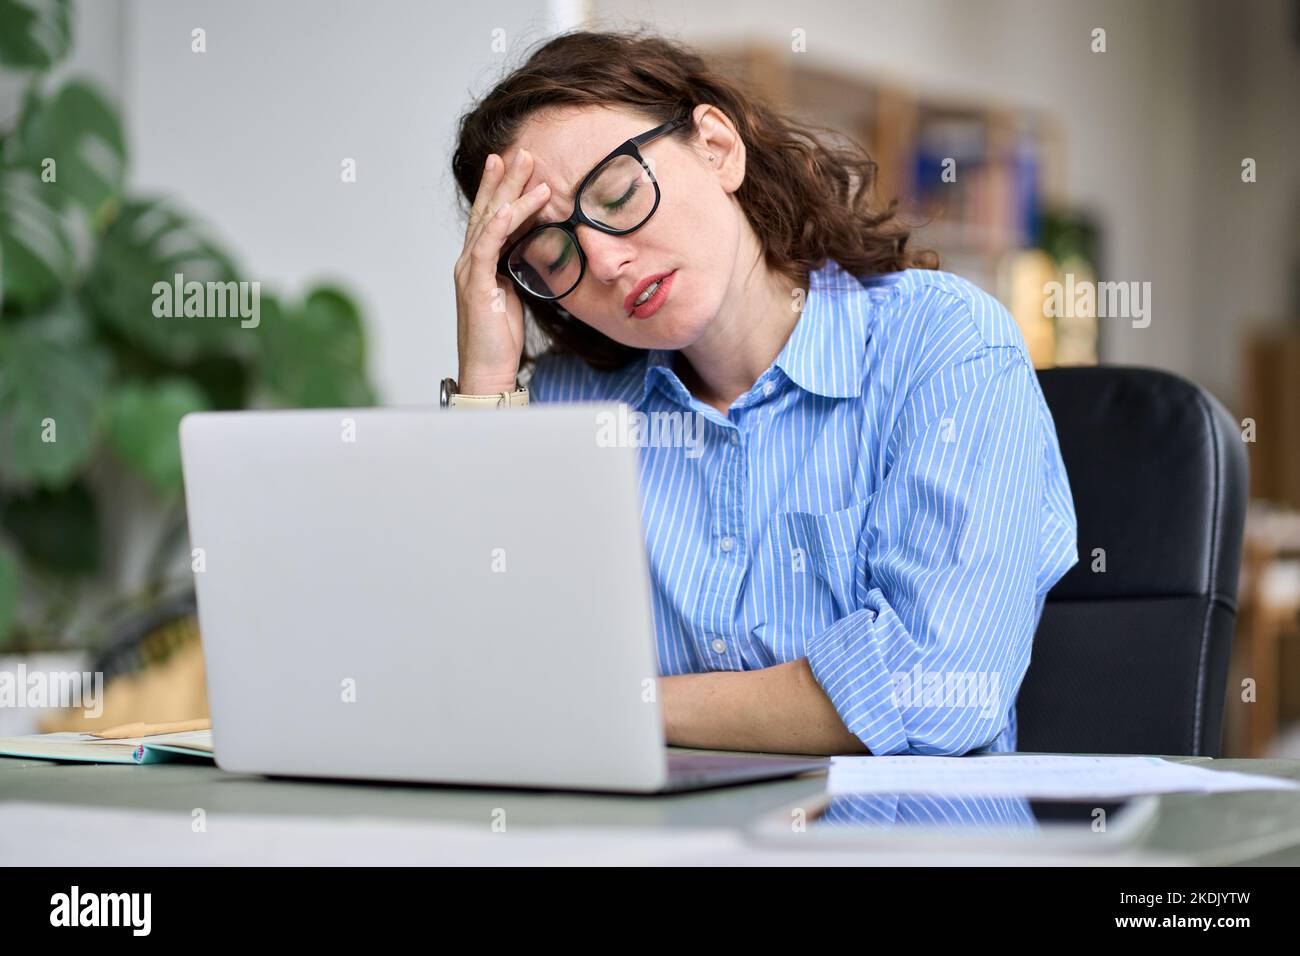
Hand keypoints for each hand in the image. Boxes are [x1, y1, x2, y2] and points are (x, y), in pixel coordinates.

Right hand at [453, 148, 550, 393]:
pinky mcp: (474, 285)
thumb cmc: (500, 339)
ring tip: (528, 168)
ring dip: (509, 192)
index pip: (490, 218)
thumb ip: (515, 270)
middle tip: (521, 152)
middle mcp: (469, 261)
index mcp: (478, 264)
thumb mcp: (512, 296)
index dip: (501, 189)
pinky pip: (487, 246)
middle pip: (487, 210)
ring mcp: (469, 271)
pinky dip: (500, 223)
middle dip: (504, 179)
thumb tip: (532, 250)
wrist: (487, 370)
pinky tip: (514, 206)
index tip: (515, 165)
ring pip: (489, 222)